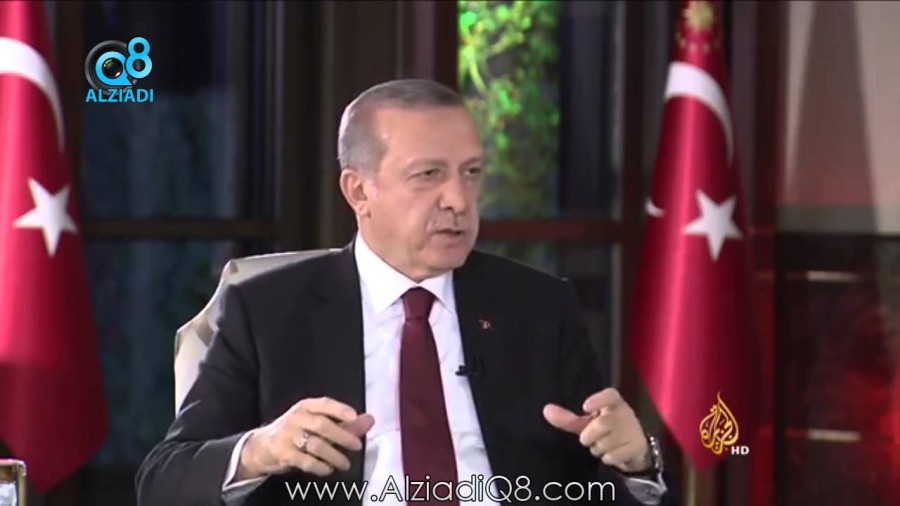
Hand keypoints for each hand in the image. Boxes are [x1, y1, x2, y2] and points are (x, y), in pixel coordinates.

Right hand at [237, 397, 374, 480]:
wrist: (263, 446)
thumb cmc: (297, 431)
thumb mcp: (318, 422)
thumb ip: (345, 423)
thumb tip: (369, 419)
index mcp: (306, 407)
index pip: (324, 404)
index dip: (339, 409)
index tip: (354, 416)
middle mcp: (297, 418)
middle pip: (322, 425)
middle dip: (342, 436)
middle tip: (357, 445)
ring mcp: (288, 436)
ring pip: (315, 445)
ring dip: (333, 456)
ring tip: (345, 464)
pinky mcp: (283, 453)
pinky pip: (304, 461)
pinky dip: (319, 466)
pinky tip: (328, 470)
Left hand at [543, 388, 651, 473]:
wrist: (633, 447)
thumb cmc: (606, 430)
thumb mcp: (587, 423)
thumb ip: (567, 418)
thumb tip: (546, 410)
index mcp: (614, 402)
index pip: (610, 395)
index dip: (598, 399)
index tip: (584, 407)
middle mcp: (625, 413)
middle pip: (603, 424)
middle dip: (589, 435)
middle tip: (588, 438)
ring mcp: (633, 430)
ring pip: (607, 443)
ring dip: (598, 448)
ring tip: (603, 445)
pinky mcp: (638, 446)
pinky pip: (614, 455)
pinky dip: (608, 458)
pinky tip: (612, 453)